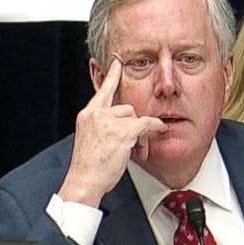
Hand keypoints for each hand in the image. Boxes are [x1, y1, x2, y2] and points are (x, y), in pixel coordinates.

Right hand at [58, 59, 166, 207]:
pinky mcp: (122, 132)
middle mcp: (97, 115)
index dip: (112, 76)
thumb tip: (123, 124)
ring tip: (135, 151)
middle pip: (127, 109)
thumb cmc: (88, 166)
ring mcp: (109, 122)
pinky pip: (147, 123)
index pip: (103, 91)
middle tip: (134, 144)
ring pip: (136, 118)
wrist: (84, 181)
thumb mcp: (91, 140)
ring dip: (141, 135)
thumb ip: (103, 127)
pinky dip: (155, 127)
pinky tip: (159, 130)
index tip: (117, 63)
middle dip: (134, 126)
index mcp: (88, 116)